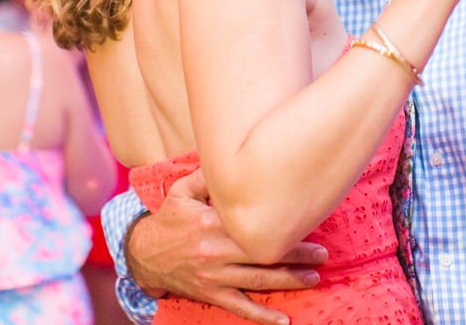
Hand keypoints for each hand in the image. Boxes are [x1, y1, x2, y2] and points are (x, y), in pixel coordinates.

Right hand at [127, 168, 326, 324]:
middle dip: (295, 255)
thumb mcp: (181, 192)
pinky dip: (262, 316)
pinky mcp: (211, 294)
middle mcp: (215, 252)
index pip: (252, 225)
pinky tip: (283, 320)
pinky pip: (240, 307)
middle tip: (321, 255)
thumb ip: (205, 175)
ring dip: (288, 281)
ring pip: (257, 281)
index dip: (280, 226)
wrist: (143, 255)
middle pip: (261, 254)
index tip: (305, 221)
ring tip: (313, 278)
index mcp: (211, 223)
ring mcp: (214, 277)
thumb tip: (229, 156)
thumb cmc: (167, 220)